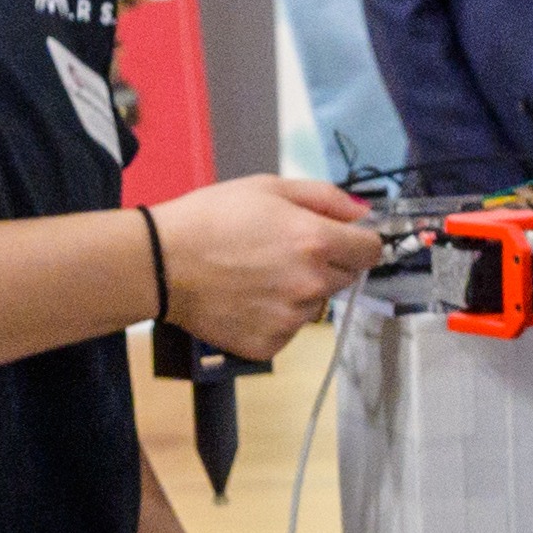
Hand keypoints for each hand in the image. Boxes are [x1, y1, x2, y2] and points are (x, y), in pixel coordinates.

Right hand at [150, 175, 383, 360]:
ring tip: (258, 276)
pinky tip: (247, 299)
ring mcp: (291, 320)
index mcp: (316, 241)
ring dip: (300, 292)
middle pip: (346, 278)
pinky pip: (289, 329)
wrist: (160, 264)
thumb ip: (324, 198)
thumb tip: (362, 213)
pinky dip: (275, 317)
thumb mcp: (268, 188)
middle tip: (284, 252)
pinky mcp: (270, 345)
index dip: (359, 241)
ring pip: (316, 305)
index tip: (343, 240)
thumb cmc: (211, 217)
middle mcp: (311, 284)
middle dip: (326, 264)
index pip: (372, 251)